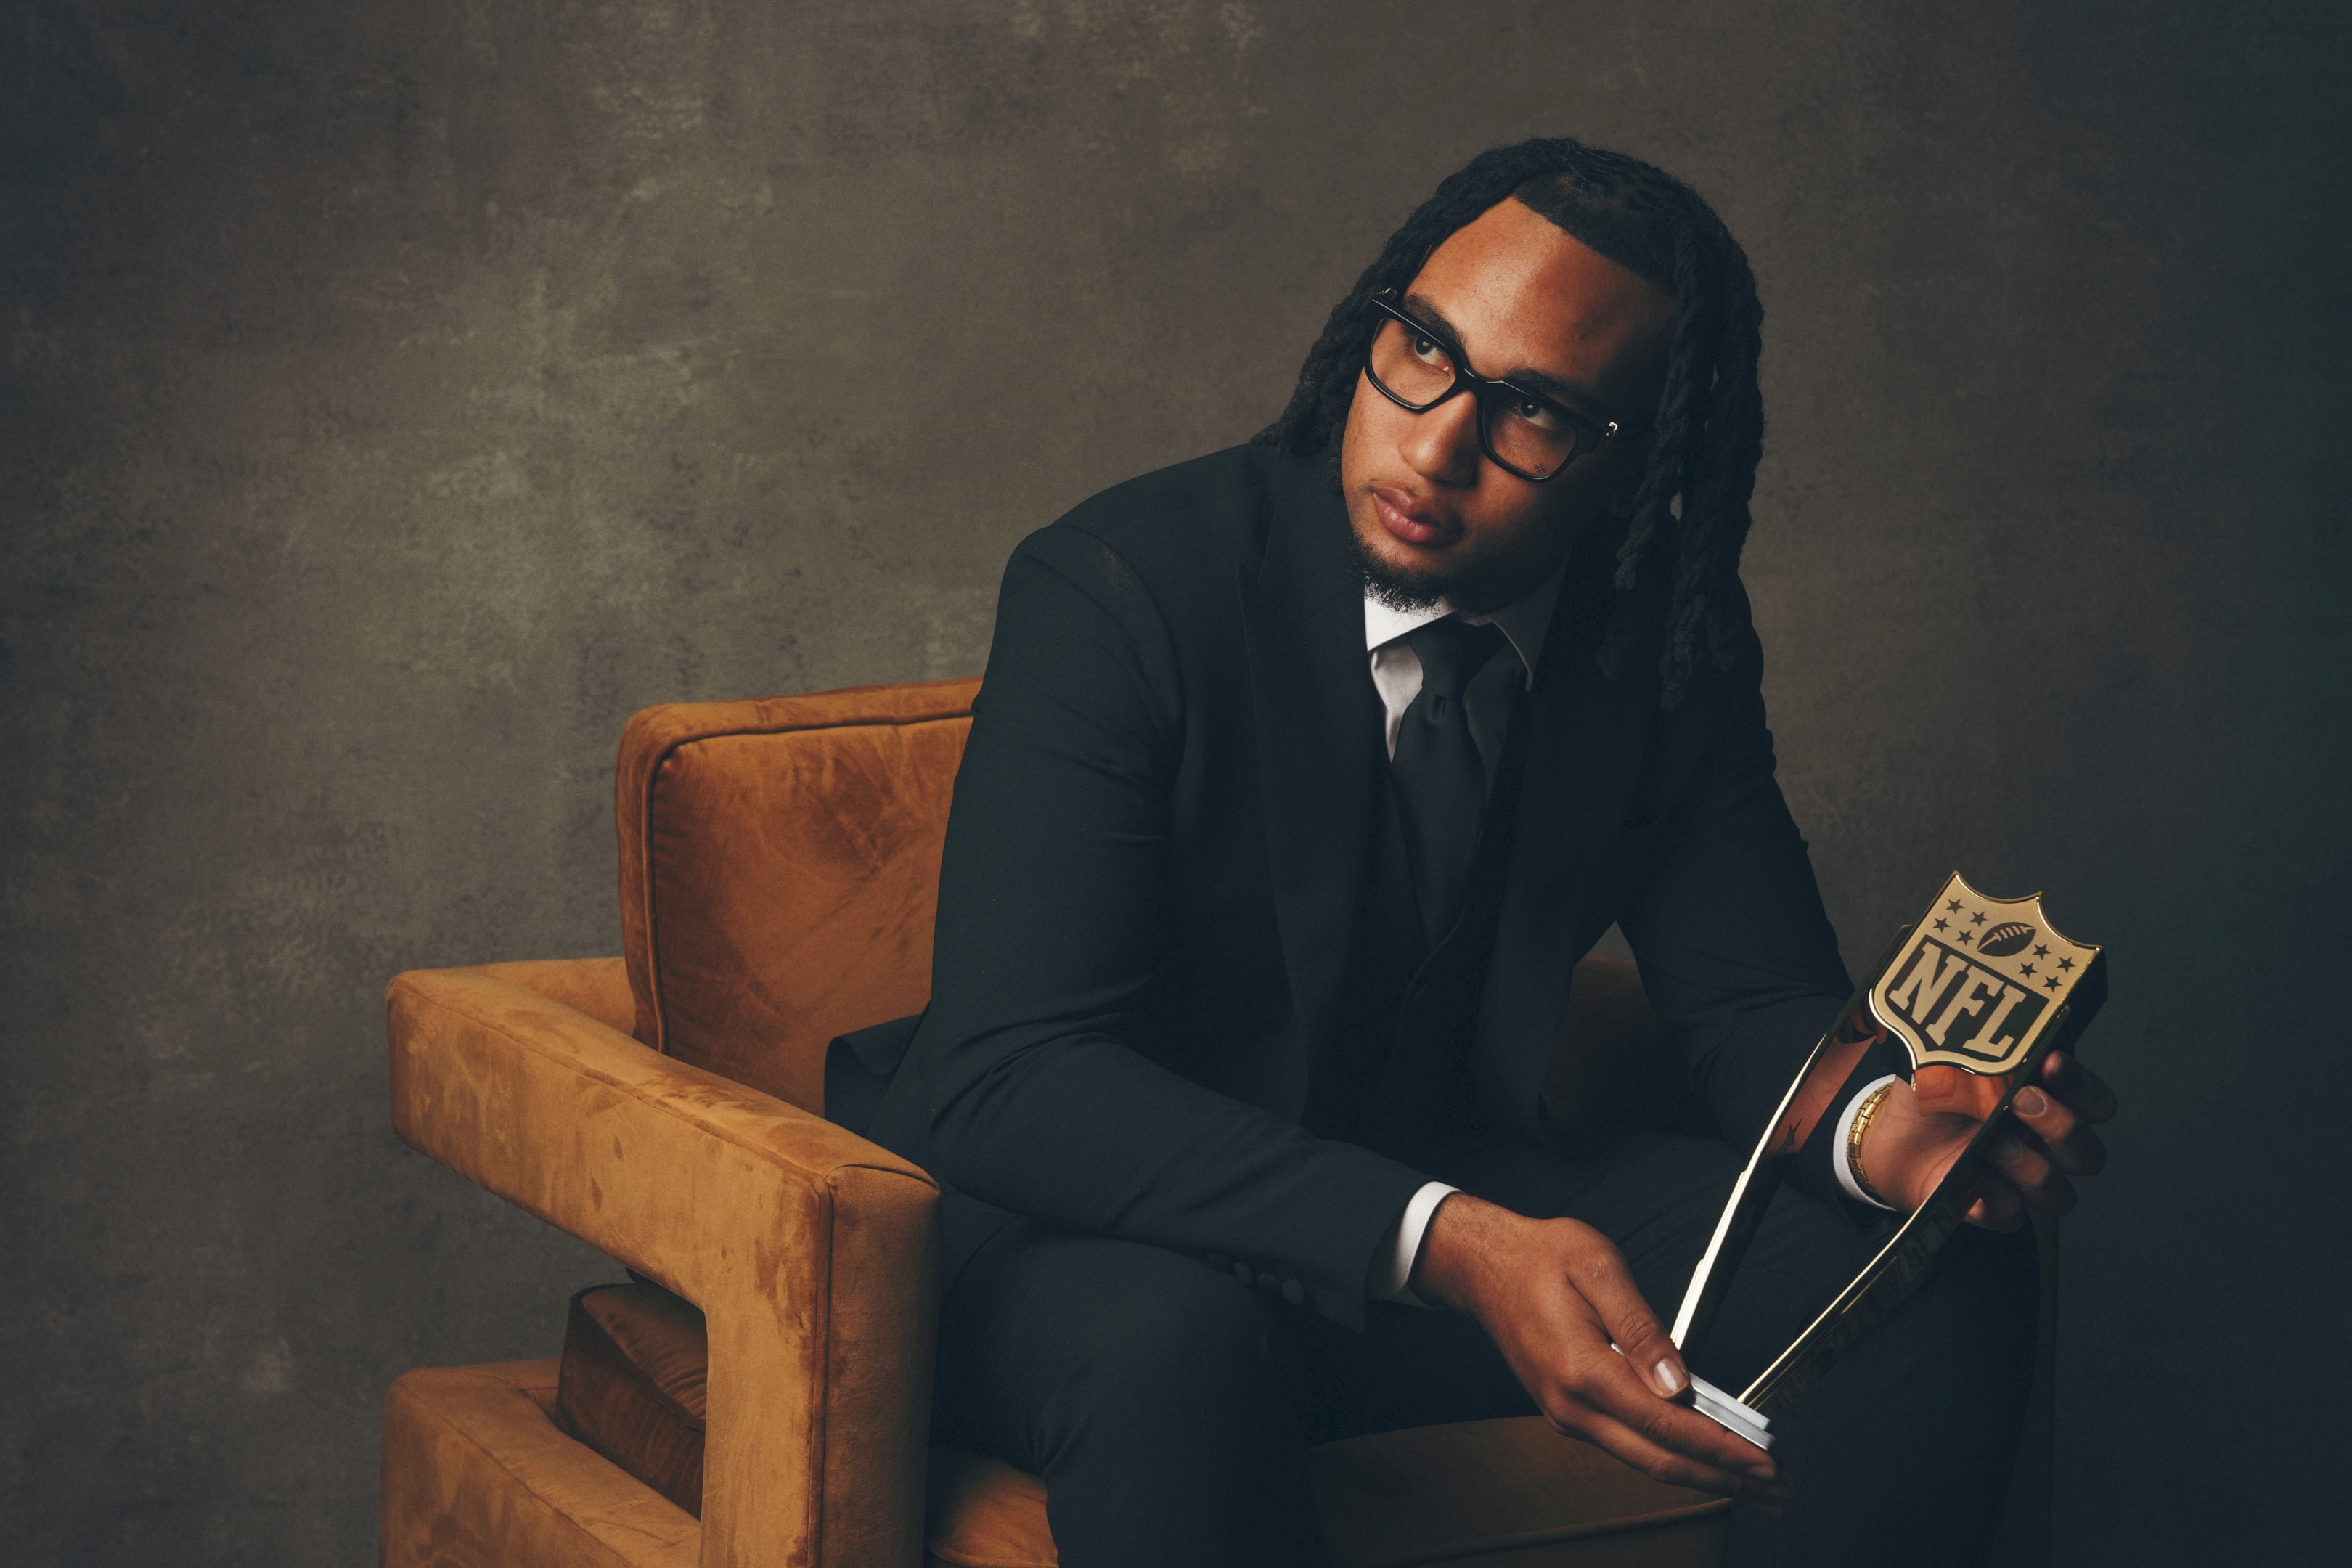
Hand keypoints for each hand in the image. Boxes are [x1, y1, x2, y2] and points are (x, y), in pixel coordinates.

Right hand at [1410, 1192, 1790, 1509]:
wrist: (1484, 1268)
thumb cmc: (1538, 1259)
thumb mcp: (1598, 1269)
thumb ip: (1641, 1327)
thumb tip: (1678, 1381)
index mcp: (1581, 1370)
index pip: (1665, 1423)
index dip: (1720, 1447)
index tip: (1762, 1460)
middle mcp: (1571, 1405)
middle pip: (1660, 1461)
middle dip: (1724, 1479)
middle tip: (1776, 1489)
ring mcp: (1568, 1414)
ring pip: (1646, 1461)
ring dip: (1703, 1475)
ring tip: (1751, 1481)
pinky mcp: (1569, 1412)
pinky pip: (1629, 1447)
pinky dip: (1673, 1457)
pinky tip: (1701, 1457)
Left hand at [1859, 1051, 2116, 1228]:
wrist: (1887, 1131)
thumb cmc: (1931, 1090)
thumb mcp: (1950, 1058)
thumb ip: (1974, 1041)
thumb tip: (1981, 1014)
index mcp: (2045, 1104)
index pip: (2094, 1102)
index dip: (2082, 1086)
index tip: (2051, 1062)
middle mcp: (2042, 1147)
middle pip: (2088, 1154)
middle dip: (2061, 1126)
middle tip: (2021, 1100)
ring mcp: (2019, 1181)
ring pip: (2060, 1195)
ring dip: (2030, 1168)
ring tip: (1990, 1144)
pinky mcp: (1989, 1207)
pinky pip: (2011, 1216)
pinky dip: (1996, 1200)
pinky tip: (1973, 1179)